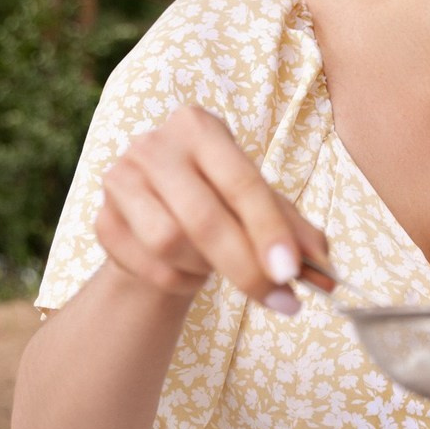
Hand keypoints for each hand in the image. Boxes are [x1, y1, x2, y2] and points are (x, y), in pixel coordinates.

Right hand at [95, 106, 330, 309]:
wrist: (157, 221)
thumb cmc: (219, 205)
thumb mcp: (262, 208)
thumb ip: (295, 233)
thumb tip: (326, 272)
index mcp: (200, 128)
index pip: (242, 182)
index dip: (269, 230)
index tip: (292, 271)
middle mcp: (155, 145)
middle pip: (203, 217)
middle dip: (246, 266)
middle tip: (283, 300)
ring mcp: (121, 180)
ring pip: (169, 242)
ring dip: (206, 267)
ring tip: (216, 266)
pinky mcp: (102, 221)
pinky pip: (149, 266)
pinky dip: (180, 280)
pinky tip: (189, 270)